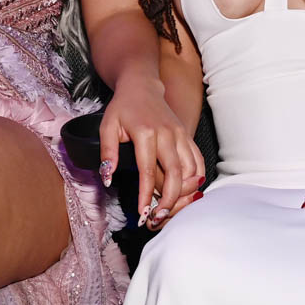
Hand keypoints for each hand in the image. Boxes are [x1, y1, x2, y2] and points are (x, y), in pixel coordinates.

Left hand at [98, 76, 204, 229]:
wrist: (142, 86)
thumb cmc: (123, 107)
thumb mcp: (107, 126)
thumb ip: (107, 153)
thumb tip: (107, 179)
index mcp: (145, 133)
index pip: (148, 171)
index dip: (146, 196)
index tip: (142, 215)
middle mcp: (168, 134)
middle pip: (176, 175)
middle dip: (169, 201)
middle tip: (157, 218)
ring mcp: (181, 135)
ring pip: (191, 171)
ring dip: (183, 194)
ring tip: (169, 208)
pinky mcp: (188, 137)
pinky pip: (198, 163)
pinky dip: (195, 181)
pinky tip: (185, 193)